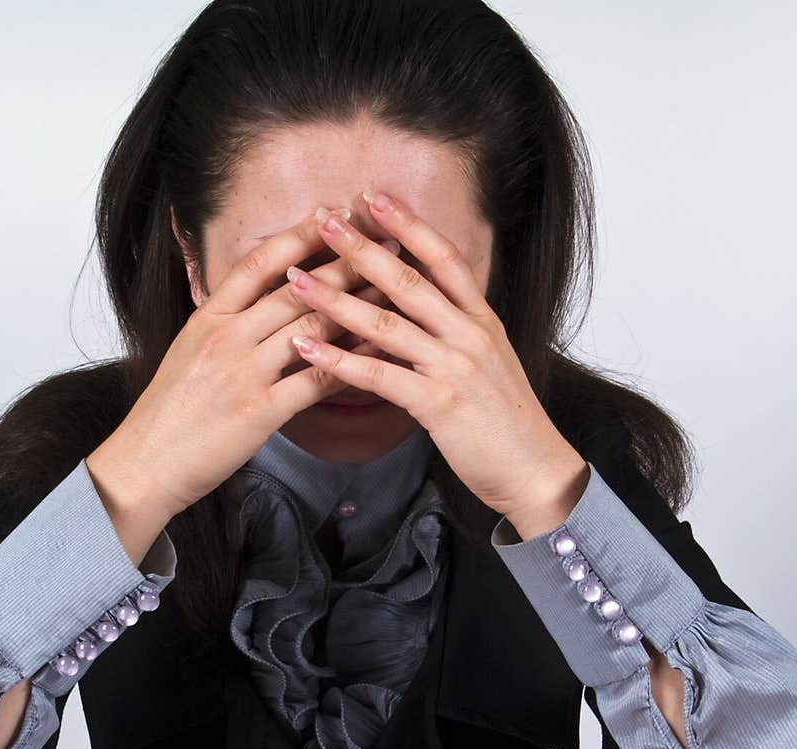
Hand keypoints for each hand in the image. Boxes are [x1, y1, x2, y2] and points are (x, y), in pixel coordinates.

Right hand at [87, 209, 396, 519]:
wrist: (145, 463)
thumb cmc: (169, 413)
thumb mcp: (189, 352)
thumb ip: (225, 323)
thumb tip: (258, 299)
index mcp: (208, 317)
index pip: (259, 261)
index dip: (299, 234)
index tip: (332, 212)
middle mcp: (226, 337)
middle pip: (295, 288)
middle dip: (344, 261)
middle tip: (384, 240)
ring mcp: (243, 374)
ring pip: (310, 328)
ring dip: (356, 306)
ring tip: (394, 288)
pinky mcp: (260, 413)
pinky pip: (315, 381)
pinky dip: (351, 364)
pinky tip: (379, 354)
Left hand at [284, 190, 590, 536]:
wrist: (534, 470)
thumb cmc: (506, 423)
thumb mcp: (488, 364)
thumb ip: (455, 334)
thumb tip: (416, 312)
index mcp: (483, 320)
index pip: (444, 258)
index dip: (409, 224)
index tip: (373, 195)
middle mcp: (470, 335)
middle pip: (410, 279)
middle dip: (363, 246)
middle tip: (324, 217)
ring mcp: (455, 368)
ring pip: (387, 324)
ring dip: (337, 299)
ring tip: (297, 281)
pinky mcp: (439, 405)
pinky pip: (380, 377)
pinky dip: (339, 361)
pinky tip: (307, 348)